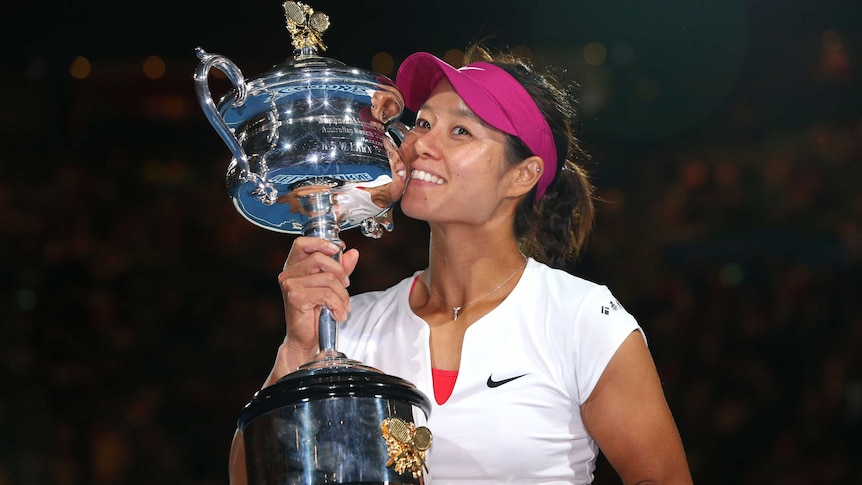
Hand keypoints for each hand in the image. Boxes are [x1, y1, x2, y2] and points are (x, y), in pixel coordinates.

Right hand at [276, 237, 359, 365]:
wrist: (305, 339)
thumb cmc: (315, 313)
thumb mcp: (330, 286)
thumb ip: (340, 268)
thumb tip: (352, 253)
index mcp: (294, 266)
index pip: (302, 243)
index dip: (321, 243)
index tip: (338, 250)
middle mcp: (288, 274)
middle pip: (319, 258)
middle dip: (339, 271)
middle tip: (346, 285)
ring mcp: (290, 285)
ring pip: (326, 278)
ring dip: (341, 294)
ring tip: (343, 306)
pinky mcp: (296, 298)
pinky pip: (326, 294)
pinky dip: (338, 305)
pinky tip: (338, 313)